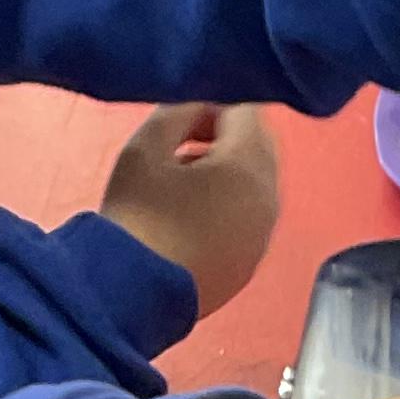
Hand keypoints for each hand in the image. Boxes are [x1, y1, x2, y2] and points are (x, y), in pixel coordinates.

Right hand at [100, 100, 278, 320]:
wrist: (131, 296)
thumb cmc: (136, 216)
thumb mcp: (144, 149)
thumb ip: (177, 111)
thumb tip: (196, 102)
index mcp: (248, 164)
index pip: (245, 108)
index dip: (210, 103)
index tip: (178, 117)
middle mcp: (269, 197)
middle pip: (259, 144)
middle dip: (226, 135)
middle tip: (180, 145)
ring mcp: (264, 235)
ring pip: (257, 182)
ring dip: (227, 171)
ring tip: (181, 183)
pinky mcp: (250, 263)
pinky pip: (249, 217)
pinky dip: (228, 206)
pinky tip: (189, 218)